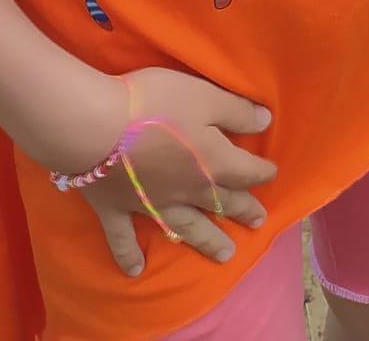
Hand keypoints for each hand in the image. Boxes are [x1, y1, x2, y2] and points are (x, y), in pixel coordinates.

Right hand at [50, 67, 275, 275]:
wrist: (97, 128)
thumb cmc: (157, 105)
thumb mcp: (206, 96)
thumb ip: (236, 111)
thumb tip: (265, 121)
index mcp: (213, 163)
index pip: (245, 171)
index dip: (261, 172)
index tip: (271, 174)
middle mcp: (187, 191)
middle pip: (221, 203)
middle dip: (242, 211)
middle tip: (258, 223)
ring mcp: (151, 204)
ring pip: (186, 228)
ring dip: (206, 242)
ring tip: (226, 255)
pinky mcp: (116, 209)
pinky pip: (124, 240)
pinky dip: (129, 256)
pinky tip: (135, 272)